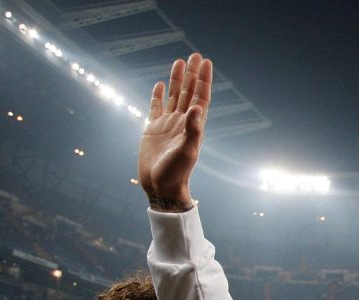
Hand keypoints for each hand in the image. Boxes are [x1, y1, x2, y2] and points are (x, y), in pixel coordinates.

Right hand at [138, 53, 211, 204]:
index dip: (203, 80)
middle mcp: (182, 122)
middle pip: (188, 92)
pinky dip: (158, 96)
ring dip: (177, 80)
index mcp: (193, 125)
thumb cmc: (177, 172)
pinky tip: (160, 85)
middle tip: (195, 55)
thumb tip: (198, 108)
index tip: (206, 63)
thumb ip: (193, 130)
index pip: (201, 97)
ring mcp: (168, 124)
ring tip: (179, 62)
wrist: (161, 186)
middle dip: (192, 74)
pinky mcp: (153, 129)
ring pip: (173, 96)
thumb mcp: (187, 150)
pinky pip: (155, 107)